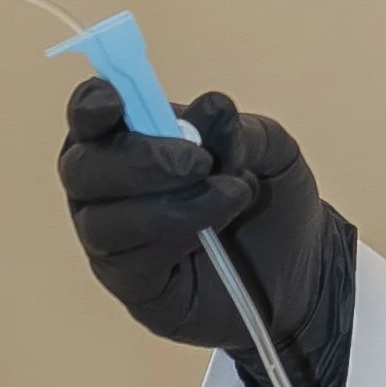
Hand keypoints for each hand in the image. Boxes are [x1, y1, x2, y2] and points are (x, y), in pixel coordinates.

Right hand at [57, 82, 356, 386]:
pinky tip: (212, 231)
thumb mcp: (267, 148)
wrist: (303, 268)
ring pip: (102, 220)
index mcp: (130, 138)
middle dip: (140, 159)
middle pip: (82, 168)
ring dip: (169, 204)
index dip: (92, 105)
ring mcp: (115, 241)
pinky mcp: (133, 286)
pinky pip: (129, 261)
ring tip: (230, 198)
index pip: (89, 117)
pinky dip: (173, 237)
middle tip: (201, 162)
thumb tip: (207, 111)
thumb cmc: (269, 201)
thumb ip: (234, 128)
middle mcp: (108, 189)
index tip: (116, 101)